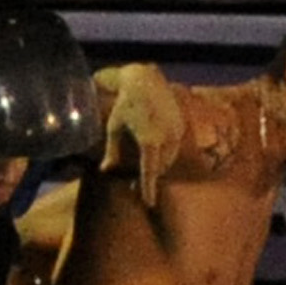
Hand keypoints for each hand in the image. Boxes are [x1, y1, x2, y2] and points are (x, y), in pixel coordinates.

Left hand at [98, 64, 184, 205]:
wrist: (144, 81)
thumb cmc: (125, 104)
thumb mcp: (114, 127)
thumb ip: (111, 151)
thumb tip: (105, 170)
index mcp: (149, 141)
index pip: (150, 172)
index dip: (149, 189)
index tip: (148, 203)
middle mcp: (166, 138)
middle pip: (160, 168)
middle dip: (151, 178)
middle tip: (136, 185)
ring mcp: (176, 131)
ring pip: (169, 159)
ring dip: (159, 166)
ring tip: (146, 170)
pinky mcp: (181, 125)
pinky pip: (174, 148)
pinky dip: (165, 154)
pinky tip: (155, 152)